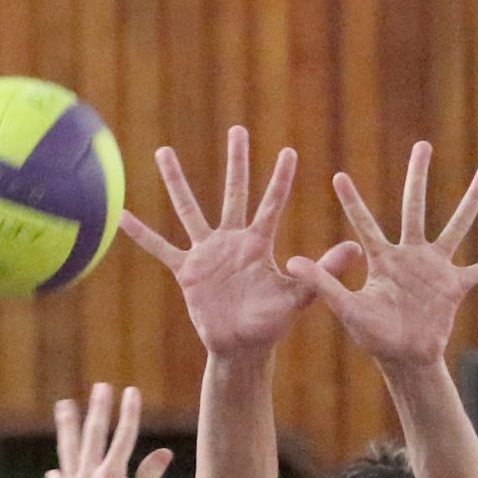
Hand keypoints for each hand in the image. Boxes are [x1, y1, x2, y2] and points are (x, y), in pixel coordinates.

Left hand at [47, 385, 170, 477]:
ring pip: (69, 449)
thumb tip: (163, 452)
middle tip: (100, 387)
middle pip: (94, 435)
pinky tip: (55, 469)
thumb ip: (149, 477)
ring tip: (64, 406)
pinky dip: (58, 473)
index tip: (131, 392)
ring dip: (67, 426)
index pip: (123, 437)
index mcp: (111, 475)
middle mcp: (89, 475)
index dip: (129, 413)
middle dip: (99, 409)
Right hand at [120, 128, 350, 360]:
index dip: (280, 179)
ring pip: (189, 209)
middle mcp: (232, 240)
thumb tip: (355, 250)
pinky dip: (143, 234)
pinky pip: (160, 248)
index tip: (289, 151)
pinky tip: (122, 217)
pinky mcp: (187, 271)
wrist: (241, 347)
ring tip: (164, 151)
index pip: (271, 204)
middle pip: (233, 192)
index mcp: (258, 244)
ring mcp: (207, 253)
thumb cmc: (271, 324)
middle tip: (238, 129)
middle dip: (236, 162)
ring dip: (177, 181)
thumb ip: (323, 272)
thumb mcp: (299, 298)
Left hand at [286, 141, 477, 367]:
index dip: (351, 201)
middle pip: (415, 207)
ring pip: (457, 225)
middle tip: (423, 144)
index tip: (337, 176)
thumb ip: (324, 283)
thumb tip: (292, 262)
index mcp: (383, 259)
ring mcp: (436, 268)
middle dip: (418, 176)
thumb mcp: (347, 309)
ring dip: (472, 199)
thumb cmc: (374, 337)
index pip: (364, 224)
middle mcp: (411, 255)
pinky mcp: (456, 286)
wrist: (405, 359)